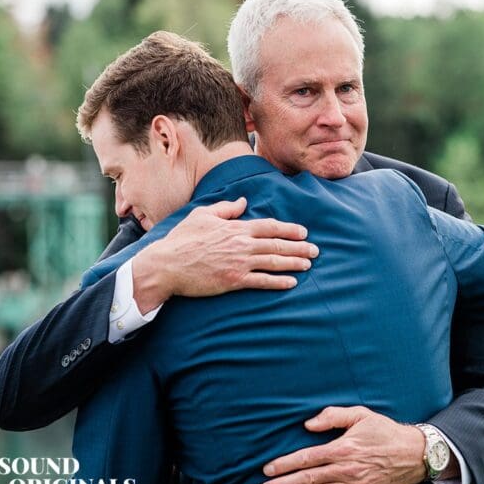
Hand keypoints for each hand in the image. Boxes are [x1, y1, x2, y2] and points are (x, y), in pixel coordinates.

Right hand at [131, 197, 317, 311]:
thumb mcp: (203, 215)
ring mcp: (239, 263)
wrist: (167, 264)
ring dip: (294, 263)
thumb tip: (243, 201)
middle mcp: (242, 244)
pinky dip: (279, 282)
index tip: (303, 232)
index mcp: (236, 228)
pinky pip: (262, 282)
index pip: (270, 227)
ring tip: (309, 264)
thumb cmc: (183, 239)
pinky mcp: (234, 281)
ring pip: (274, 262)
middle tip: (315, 250)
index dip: (289, 229)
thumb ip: (226, 208)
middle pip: (277, 245)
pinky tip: (292, 283)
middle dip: (299, 247)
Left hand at [259, 406, 436, 483]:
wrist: (415, 454)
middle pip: (308, 478)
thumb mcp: (361, 414)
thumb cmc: (386, 431)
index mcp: (343, 447)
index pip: (307, 457)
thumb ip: (333, 416)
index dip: (285, 464)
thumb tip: (308, 424)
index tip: (268, 470)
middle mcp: (346, 469)